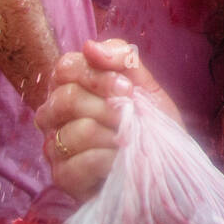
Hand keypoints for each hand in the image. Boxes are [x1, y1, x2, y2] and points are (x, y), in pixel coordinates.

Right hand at [34, 38, 179, 202]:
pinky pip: (79, 163)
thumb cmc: (151, 122)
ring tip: (128, 141)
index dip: (98, 75)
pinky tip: (120, 161)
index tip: (128, 88)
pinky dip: (109, 159)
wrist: (168, 165)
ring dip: (113, 135)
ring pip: (76, 131)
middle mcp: (55, 115)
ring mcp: (55, 147)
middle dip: (108, 106)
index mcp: (70, 86)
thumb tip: (89, 46)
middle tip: (130, 115)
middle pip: (66, 98)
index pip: (65, 68)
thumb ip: (123, 59)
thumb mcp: (144, 85)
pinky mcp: (62, 177)